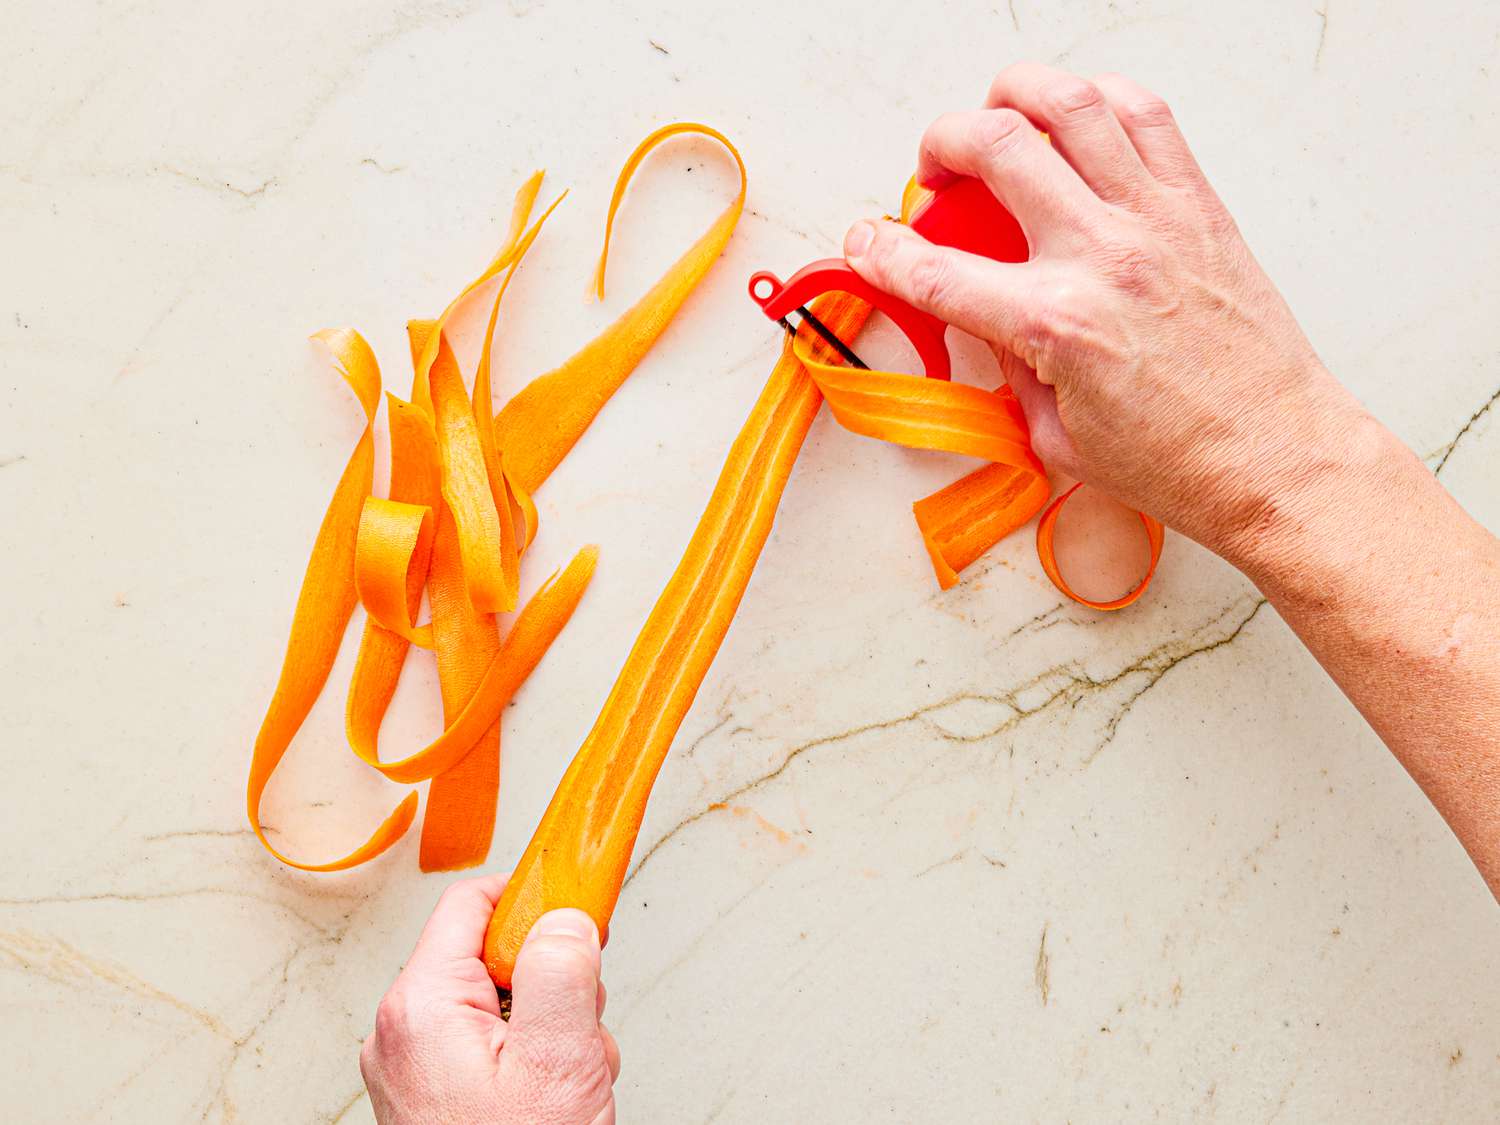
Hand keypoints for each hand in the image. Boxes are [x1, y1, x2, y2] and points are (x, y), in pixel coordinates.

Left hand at [361, 875, 620, 1124]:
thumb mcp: (557, 1061)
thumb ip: (562, 973)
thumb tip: (566, 917)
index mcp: (422, 1006)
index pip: (473, 904)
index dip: (532, 895)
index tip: (578, 899)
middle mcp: (406, 1030)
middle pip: (495, 957)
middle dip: (554, 983)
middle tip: (579, 1029)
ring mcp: (416, 1067)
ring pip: (504, 1006)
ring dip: (552, 1031)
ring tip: (567, 1084)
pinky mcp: (432, 1097)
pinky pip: (493, 1048)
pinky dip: (534, 1062)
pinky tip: (552, 1101)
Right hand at [843, 62, 1370, 562]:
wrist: (1276, 457)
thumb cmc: (1180, 460)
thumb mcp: (1057, 437)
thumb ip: (1010, 370)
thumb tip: (987, 321)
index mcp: (1056, 325)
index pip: (936, 271)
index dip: (881, 251)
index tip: (865, 242)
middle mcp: (1103, 256)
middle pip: (997, 147)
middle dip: (942, 143)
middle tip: (936, 173)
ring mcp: (1156, 220)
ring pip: (1071, 104)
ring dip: (1014, 95)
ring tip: (998, 121)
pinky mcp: (1199, 206)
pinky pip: (1145, 115)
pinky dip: (1098, 100)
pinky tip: (1077, 125)